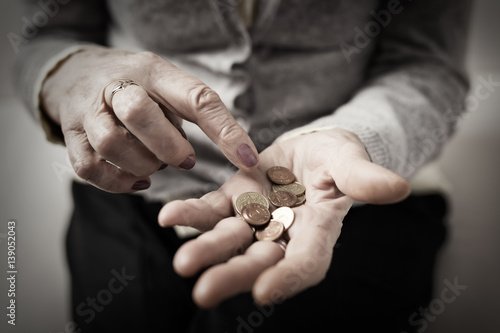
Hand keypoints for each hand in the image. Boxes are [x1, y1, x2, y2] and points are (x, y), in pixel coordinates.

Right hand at [41, 47, 258, 192]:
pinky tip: (137, 179)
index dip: (225, 131)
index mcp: (153, 71)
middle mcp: (116, 86)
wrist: (76, 75)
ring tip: (156, 166)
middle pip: (138, 112)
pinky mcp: (71, 135)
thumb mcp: (167, 84)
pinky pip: (89, 168)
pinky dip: (118, 182)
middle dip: (168, 146)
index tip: (248, 159)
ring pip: (111, 143)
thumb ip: (194, 110)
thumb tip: (234, 152)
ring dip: (142, 165)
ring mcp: (88, 110)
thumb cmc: (136, 85)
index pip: (195, 97)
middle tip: (185, 160)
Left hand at [158, 128, 409, 307]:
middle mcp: (283, 234)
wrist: (311, 149)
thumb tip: (397, 188)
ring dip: (205, 250)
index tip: (264, 292)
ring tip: (182, 262)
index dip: (288, 277)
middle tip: (203, 292)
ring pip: (230, 240)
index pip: (306, 262)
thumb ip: (364, 178)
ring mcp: (256, 219)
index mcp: (318, 230)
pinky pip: (211, 210)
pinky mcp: (234, 200)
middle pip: (260, 261)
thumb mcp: (351, 161)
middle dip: (233, 275)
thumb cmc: (338, 157)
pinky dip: (191, 214)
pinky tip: (168, 216)